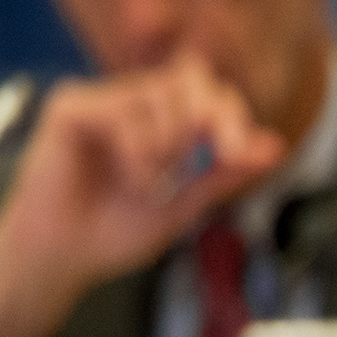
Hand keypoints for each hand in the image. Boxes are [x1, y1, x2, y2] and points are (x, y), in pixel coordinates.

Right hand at [0, 54, 284, 336]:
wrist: (61, 259)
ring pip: (161, 96)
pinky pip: (123, 111)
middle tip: (204, 162)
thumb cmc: (113, 233)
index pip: (212, 94)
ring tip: (146, 186)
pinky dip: (138, 151)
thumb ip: (225, 173)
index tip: (238, 156)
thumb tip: (275, 145)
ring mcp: (101, 100)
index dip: (233, 118)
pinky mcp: (71, 106)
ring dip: (168, 149)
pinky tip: (128, 178)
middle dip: (210, 119)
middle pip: (193, 77)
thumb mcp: (185, 205)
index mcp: (163, 122)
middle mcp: (133, 102)